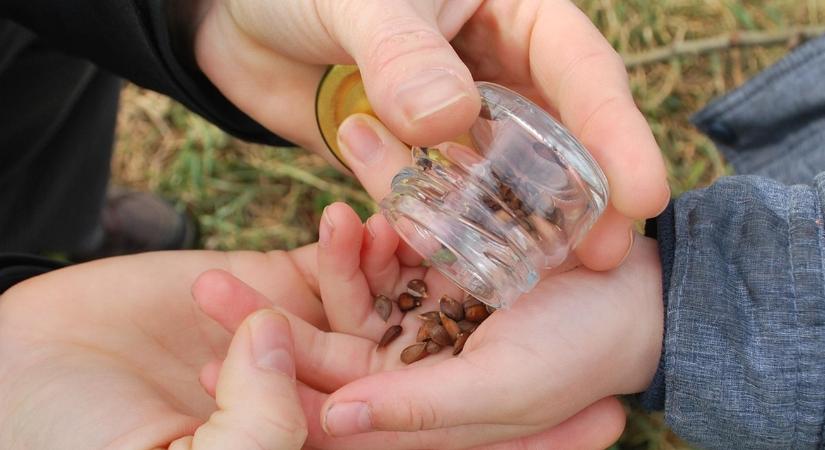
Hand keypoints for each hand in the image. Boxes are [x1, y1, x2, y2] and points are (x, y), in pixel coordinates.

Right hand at [0, 247, 621, 449]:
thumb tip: (311, 381)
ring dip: (445, 284)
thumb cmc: (70, 446)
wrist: (6, 387)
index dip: (521, 447)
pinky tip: (383, 214)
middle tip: (595, 317)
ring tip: (507, 246)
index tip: (604, 418)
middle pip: (440, 387)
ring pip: (392, 319)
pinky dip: (360, 246)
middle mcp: (325, 409)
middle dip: (514, 362)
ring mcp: (300, 350)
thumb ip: (259, 432)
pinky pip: (333, 272)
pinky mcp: (267, 297)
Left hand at [193, 202, 659, 447]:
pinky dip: (366, 233)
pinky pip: (390, 249)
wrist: (639, 295)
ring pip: (351, 291)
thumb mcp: (503, 390)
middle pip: (324, 346)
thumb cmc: (580, 355)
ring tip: (264, 235)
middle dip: (268, 318)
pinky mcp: (440, 266)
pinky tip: (340, 210)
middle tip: (206, 284)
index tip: (213, 352)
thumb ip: (420, 410)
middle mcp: (410, 364)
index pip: (331, 406)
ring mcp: (423, 311)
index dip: (275, 384)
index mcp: (418, 409)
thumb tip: (334, 417)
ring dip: (315, 263)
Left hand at [195, 0, 669, 268]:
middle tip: (605, 259)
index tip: (644, 193)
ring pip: (510, 178)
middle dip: (587, 197)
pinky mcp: (423, 160)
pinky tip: (461, 261)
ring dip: (524, 224)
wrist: (241, 24)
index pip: (582, 71)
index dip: (617, 132)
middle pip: (564, 138)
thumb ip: (401, 53)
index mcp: (515, 13)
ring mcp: (464, 121)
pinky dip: (454, 228)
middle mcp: (502, 71)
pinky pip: (450, 201)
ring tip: (545, 277)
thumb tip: (451, 119)